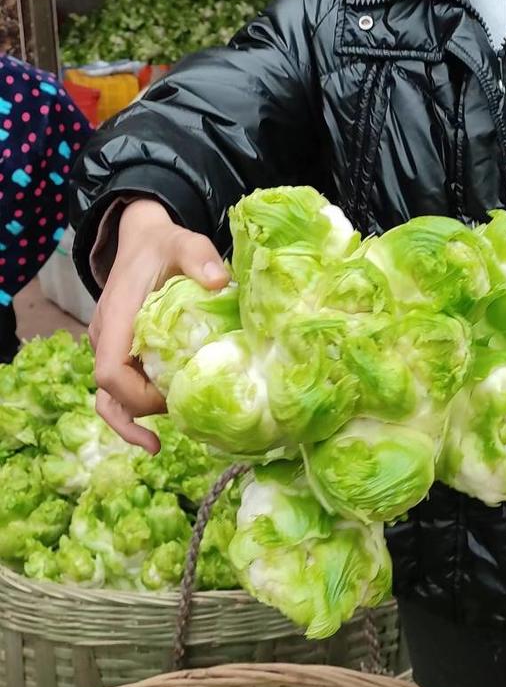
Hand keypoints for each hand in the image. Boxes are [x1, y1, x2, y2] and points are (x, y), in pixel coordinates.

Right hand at [89, 199, 227, 451]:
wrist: (142, 239)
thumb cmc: (163, 244)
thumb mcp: (183, 241)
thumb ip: (199, 257)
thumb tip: (219, 281)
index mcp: (117, 317)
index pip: (110, 370)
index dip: (136, 395)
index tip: (171, 397)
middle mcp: (105, 336)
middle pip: (109, 391)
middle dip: (139, 413)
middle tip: (182, 418)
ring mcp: (110, 346)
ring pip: (107, 396)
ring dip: (129, 421)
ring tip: (155, 447)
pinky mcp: (120, 350)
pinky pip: (118, 388)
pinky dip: (132, 410)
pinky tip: (154, 430)